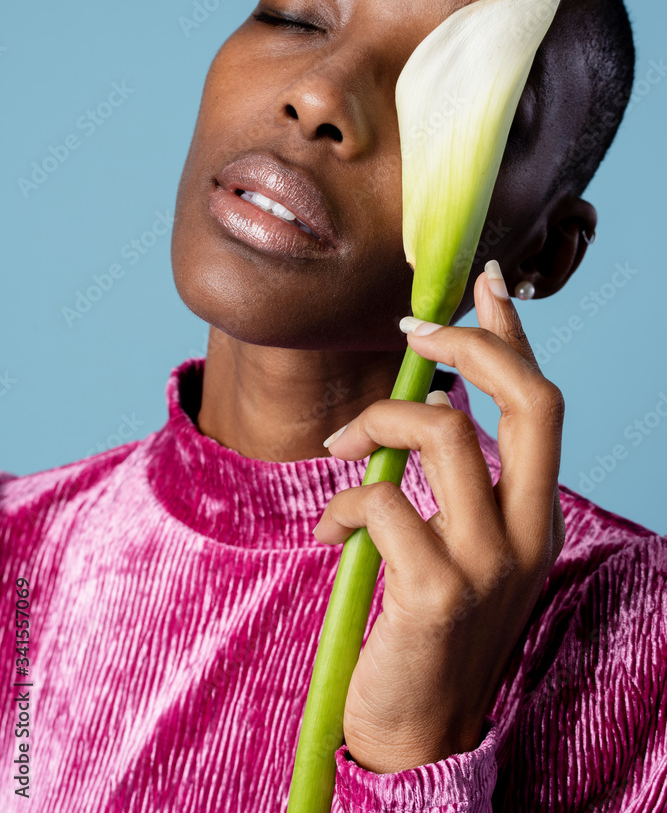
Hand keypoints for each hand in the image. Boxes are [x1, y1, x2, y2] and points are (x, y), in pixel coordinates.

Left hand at [312, 266, 565, 773]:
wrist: (417, 733)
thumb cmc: (428, 628)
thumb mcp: (457, 545)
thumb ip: (451, 483)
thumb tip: (425, 404)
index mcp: (537, 517)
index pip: (541, 405)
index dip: (515, 339)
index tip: (486, 287)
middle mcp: (530, 534)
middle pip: (531, 402)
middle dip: (471, 347)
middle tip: (416, 329)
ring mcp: (489, 564)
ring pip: (444, 434)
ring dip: (378, 423)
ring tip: (342, 450)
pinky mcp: (436, 591)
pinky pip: (384, 502)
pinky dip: (344, 505)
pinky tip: (332, 537)